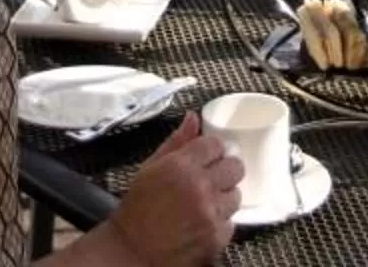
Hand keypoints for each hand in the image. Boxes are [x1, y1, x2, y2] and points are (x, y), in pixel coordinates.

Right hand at [102, 114, 238, 266]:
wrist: (132, 250)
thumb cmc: (138, 209)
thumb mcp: (150, 168)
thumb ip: (176, 141)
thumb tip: (193, 117)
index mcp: (181, 166)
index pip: (216, 145)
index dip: (212, 151)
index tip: (207, 158)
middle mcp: (200, 187)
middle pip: (235, 167)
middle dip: (224, 171)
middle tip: (211, 180)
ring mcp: (211, 214)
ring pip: (236, 195)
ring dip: (223, 198)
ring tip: (204, 204)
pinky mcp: (216, 237)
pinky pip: (231, 223)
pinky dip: (220, 223)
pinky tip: (202, 223)